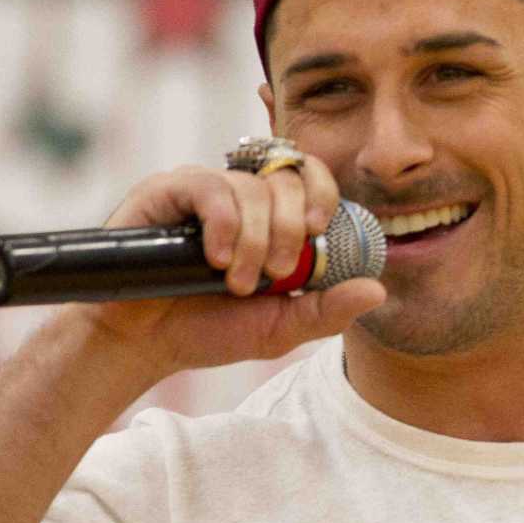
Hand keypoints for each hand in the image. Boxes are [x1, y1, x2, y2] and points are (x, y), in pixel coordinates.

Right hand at [79, 155, 384, 375]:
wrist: (146, 343)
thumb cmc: (210, 329)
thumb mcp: (279, 328)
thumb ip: (326, 310)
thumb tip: (377, 289)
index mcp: (273, 218)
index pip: (311, 179)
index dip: (323, 195)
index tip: (318, 233)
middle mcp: (242, 196)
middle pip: (287, 180)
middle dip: (290, 230)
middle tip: (278, 275)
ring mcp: (206, 190)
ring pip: (251, 187)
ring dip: (255, 239)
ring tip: (237, 283)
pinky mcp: (169, 191)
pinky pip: (209, 187)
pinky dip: (224, 223)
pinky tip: (218, 259)